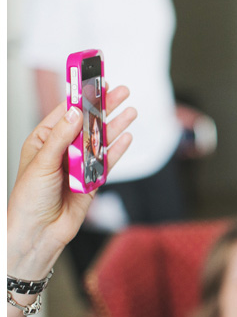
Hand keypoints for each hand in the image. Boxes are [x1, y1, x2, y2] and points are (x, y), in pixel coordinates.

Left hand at [7, 86, 136, 280]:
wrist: (37, 234)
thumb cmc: (27, 201)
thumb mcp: (41, 163)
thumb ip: (61, 138)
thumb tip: (75, 113)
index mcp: (44, 141)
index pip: (65, 113)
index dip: (81, 97)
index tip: (94, 82)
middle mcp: (63, 150)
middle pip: (87, 123)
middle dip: (104, 107)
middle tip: (120, 91)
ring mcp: (78, 165)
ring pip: (101, 140)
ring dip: (115, 125)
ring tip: (130, 110)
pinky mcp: (92, 181)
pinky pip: (108, 161)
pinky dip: (118, 149)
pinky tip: (127, 136)